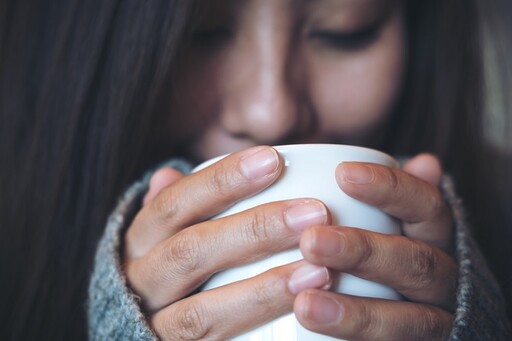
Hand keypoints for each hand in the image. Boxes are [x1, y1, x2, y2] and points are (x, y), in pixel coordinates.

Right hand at [122, 146, 331, 339]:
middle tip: (313, 212)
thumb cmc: (167, 275)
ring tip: (318, 270)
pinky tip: (298, 314)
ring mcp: (154, 327)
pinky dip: (256, 327)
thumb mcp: (162, 239)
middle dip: (255, 230)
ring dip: (263, 289)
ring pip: (202, 312)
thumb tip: (167, 173)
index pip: (174, 203)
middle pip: (191, 251)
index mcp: (139, 242)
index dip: (221, 180)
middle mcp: (139, 283)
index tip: (272, 159)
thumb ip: (174, 210)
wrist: (137, 334)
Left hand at [293, 154, 456, 339]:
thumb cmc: (385, 253)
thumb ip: (394, 195)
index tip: (343, 174)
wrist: (405, 309)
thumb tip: (427, 162)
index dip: (389, 187)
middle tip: (311, 242)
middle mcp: (439, 276)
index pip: (424, 204)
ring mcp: (431, 317)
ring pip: (410, 319)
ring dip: (357, 312)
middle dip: (364, 251)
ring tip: (305, 304)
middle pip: (416, 261)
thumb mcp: (389, 220)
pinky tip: (314, 331)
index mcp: (432, 236)